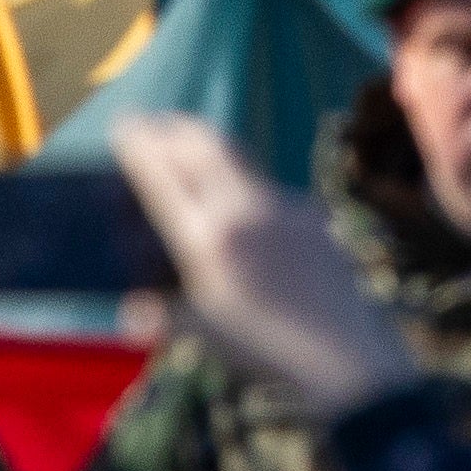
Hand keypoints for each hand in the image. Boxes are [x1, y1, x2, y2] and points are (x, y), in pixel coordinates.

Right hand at [110, 110, 416, 417]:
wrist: (344, 349)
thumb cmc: (267, 350)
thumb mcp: (207, 336)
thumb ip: (166, 318)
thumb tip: (130, 314)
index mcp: (210, 240)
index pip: (165, 179)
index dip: (142, 148)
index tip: (126, 125)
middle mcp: (245, 212)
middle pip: (205, 151)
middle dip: (175, 131)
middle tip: (153, 121)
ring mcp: (284, 208)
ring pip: (240, 161)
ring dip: (210, 145)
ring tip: (191, 138)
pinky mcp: (313, 214)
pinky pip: (270, 188)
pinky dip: (244, 180)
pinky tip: (241, 192)